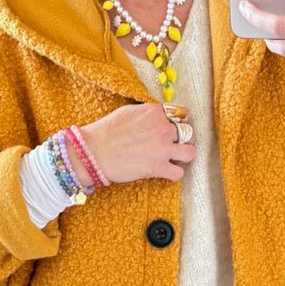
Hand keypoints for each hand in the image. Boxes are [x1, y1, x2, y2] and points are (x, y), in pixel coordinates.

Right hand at [81, 102, 196, 183]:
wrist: (93, 152)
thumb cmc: (105, 132)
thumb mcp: (128, 111)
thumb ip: (147, 113)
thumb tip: (156, 116)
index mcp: (155, 112)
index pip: (182, 113)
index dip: (181, 121)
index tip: (176, 128)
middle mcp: (163, 128)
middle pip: (189, 132)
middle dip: (185, 139)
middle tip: (177, 144)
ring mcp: (162, 148)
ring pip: (190, 152)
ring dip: (185, 156)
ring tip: (176, 158)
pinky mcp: (158, 167)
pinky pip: (179, 173)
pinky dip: (174, 174)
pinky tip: (166, 172)